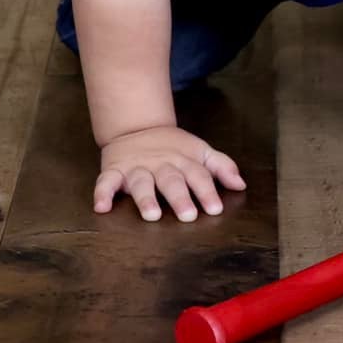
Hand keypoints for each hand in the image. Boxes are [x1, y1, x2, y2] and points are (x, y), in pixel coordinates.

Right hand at [95, 125, 245, 222]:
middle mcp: (160, 164)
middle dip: (179, 197)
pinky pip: (106, 182)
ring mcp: (136, 168)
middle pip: (171, 180)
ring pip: (141, 183)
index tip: (214, 208)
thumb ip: (220, 166)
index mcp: (183, 160)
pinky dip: (102, 193)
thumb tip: (241, 185)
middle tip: (188, 215)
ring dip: (146, 198)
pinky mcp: (114, 171)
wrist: (136, 127)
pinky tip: (101, 207)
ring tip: (152, 215)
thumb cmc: (173, 148)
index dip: (206, 191)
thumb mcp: (199, 151)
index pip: (198, 175)